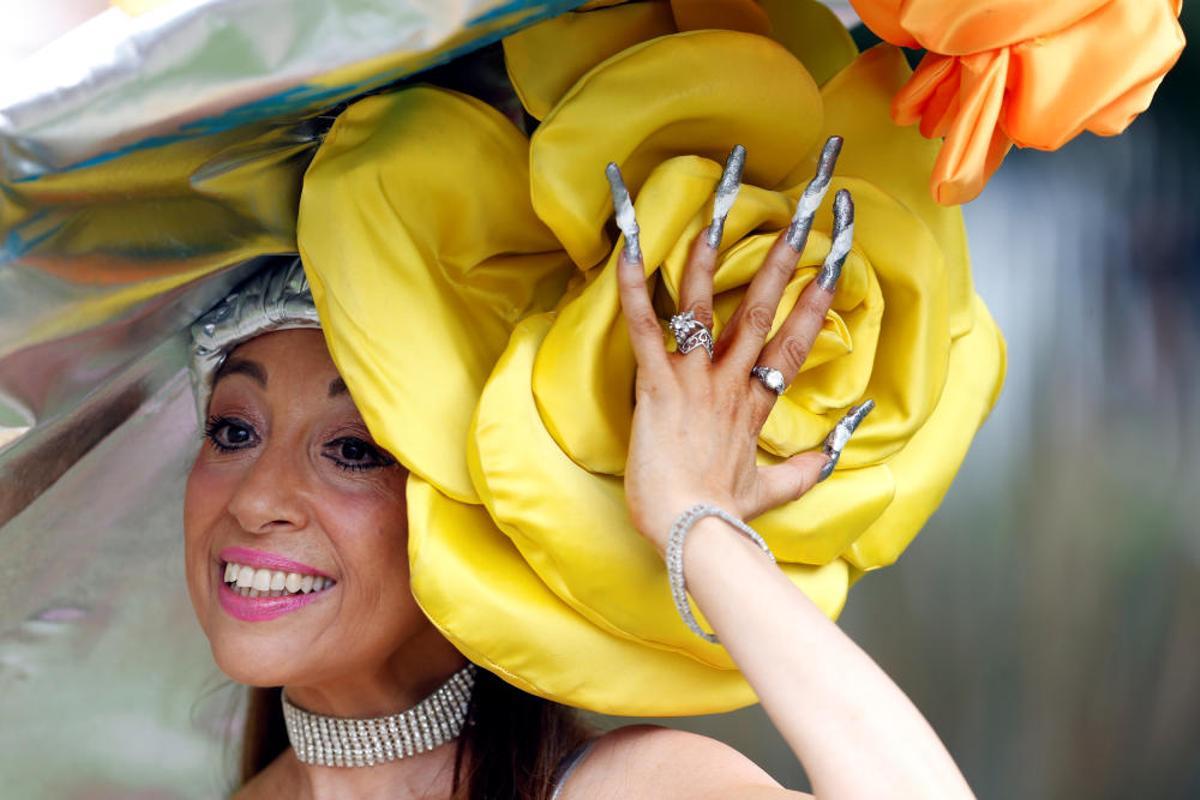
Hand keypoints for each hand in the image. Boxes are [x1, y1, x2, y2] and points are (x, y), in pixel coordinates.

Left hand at [607, 140, 873, 553]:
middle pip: (762, 305)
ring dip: (712, 248)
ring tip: (722, 199)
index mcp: (756, 401)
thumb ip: (808, 466)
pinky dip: (633, 286)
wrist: (691, 535)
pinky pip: (645, 328)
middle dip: (785, 251)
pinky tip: (628, 245)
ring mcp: (694, 380)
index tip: (839, 254)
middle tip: (805, 204)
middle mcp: (730, 380)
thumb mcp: (772, 489)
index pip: (798, 336)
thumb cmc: (723, 513)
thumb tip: (839, 448)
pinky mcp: (655, 387)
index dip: (820, 293)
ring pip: (706, 303)